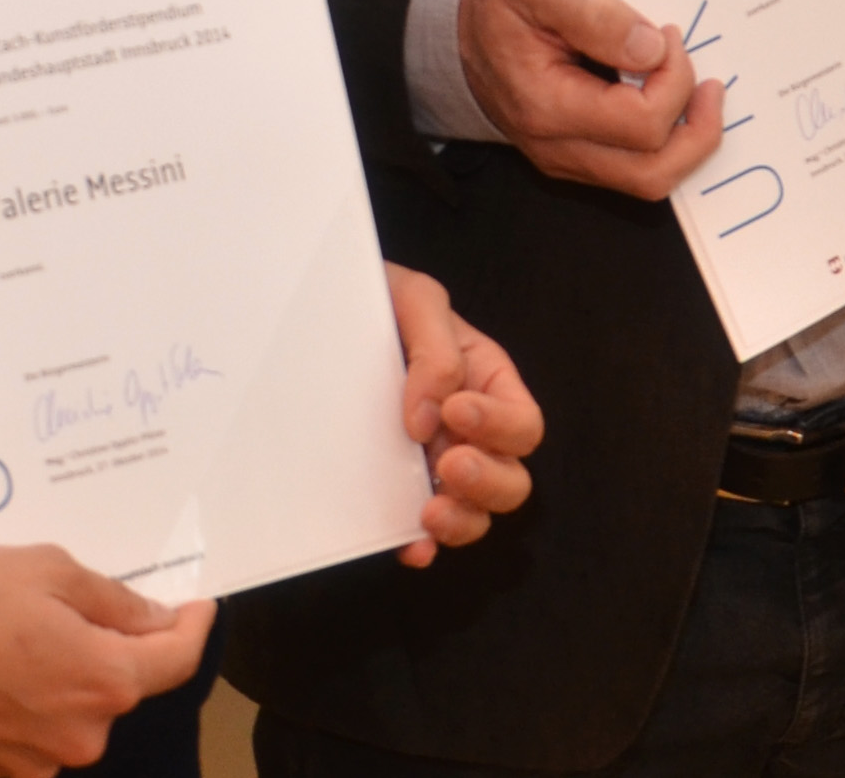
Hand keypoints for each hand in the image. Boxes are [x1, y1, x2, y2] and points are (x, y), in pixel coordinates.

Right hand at [0, 545, 212, 777]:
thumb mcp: (46, 570)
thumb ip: (113, 601)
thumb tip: (155, 619)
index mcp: (102, 681)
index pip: (176, 660)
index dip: (193, 626)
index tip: (197, 604)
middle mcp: (78, 735)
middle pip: (121, 686)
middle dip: (116, 644)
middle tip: (83, 601)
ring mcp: (32, 762)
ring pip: (76, 710)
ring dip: (68, 673)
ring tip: (23, 628)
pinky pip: (33, 733)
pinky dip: (30, 701)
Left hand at [385, 263, 542, 564]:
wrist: (322, 313)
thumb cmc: (381, 301)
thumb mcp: (415, 300)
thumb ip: (434, 349)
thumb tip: (428, 416)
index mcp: (487, 384)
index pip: (522, 423)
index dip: (498, 425)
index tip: (456, 409)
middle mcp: (471, 433)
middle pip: (512, 480)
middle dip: (487, 479)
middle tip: (451, 464)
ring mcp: (434, 464)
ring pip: (475, 513)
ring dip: (461, 519)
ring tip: (429, 510)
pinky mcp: (398, 488)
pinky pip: (421, 530)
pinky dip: (419, 542)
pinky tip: (410, 545)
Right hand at [459, 0, 723, 197]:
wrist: (450, 26)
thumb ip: (597, 15)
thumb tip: (652, 49)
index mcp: (547, 107)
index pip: (640, 123)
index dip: (673, 81)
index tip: (667, 35)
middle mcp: (556, 146)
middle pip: (652, 174)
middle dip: (698, 132)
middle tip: (710, 85)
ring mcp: (564, 157)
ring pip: (646, 180)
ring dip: (684, 140)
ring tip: (696, 92)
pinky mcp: (572, 154)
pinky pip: (631, 167)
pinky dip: (663, 140)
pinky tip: (668, 98)